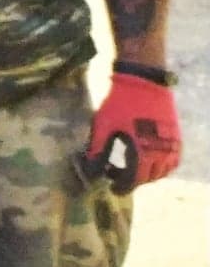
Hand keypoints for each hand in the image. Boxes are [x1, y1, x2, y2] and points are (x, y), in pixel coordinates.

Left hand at [83, 72, 181, 191]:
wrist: (142, 78)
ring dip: (146, 173)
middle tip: (113, 171)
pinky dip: (160, 164)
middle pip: (148, 177)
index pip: (134, 181)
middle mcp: (162, 152)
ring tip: (127, 164)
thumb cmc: (118, 102)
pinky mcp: (176, 135)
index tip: (111, 188)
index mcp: (142, 152)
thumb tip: (90, 173)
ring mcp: (172, 144)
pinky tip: (145, 157)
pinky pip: (172, 159)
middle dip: (130, 179)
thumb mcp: (102, 127)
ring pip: (162, 170)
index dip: (122, 187)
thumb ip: (97, 152)